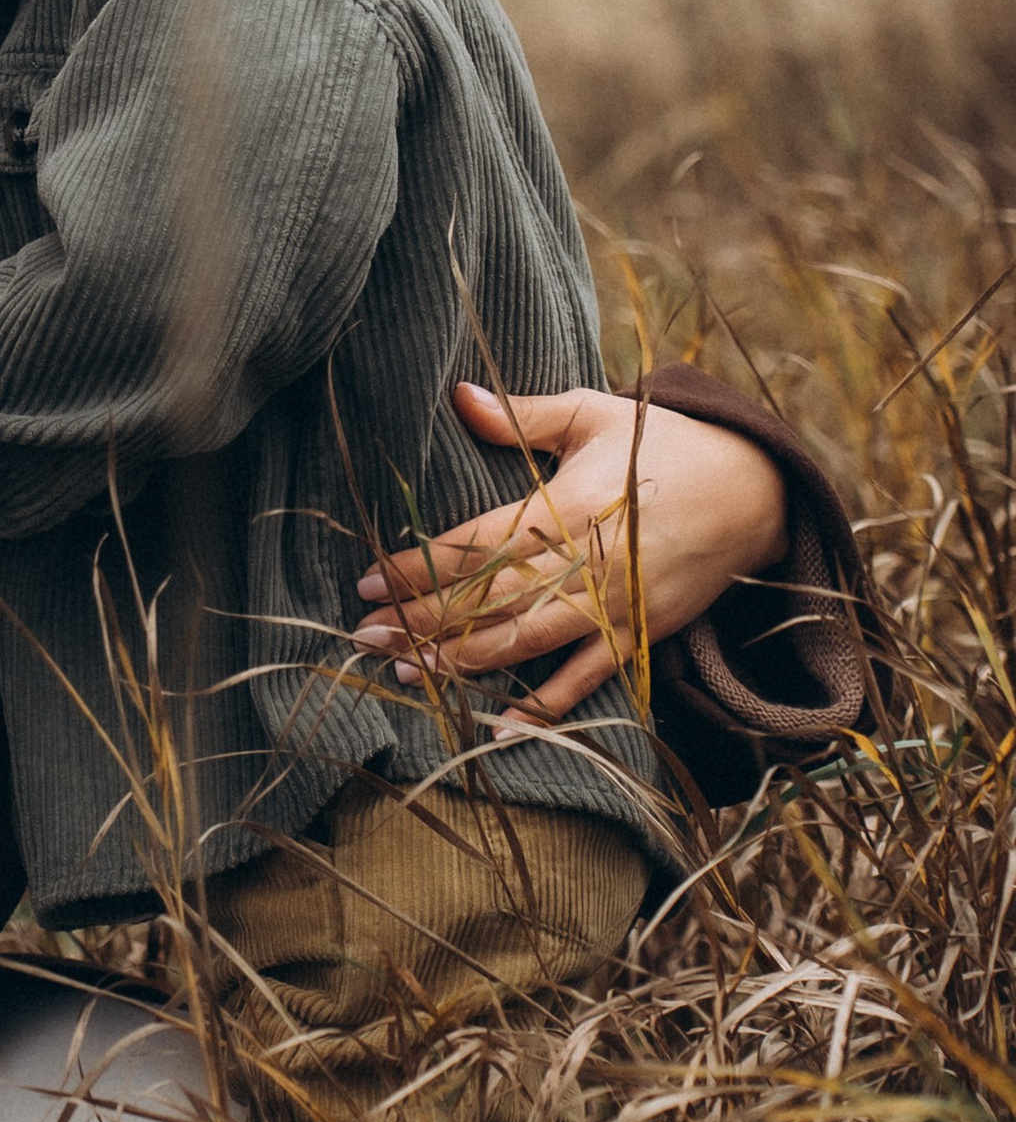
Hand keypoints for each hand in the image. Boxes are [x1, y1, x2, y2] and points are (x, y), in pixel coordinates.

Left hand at [352, 382, 790, 724]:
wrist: (755, 490)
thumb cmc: (663, 443)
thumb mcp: (595, 416)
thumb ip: (524, 416)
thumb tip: (459, 395)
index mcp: (570, 505)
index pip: (477, 542)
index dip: (418, 566)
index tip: (365, 581)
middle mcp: (589, 561)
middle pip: (490, 600)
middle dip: (423, 622)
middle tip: (365, 637)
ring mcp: (616, 605)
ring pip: (527, 643)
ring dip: (462, 662)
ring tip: (404, 673)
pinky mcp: (640, 634)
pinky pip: (587, 678)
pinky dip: (545, 707)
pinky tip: (498, 726)